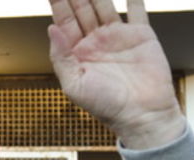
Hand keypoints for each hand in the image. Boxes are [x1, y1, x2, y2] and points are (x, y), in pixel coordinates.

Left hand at [47, 0, 184, 148]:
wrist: (142, 115)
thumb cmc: (106, 107)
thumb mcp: (74, 84)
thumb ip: (60, 56)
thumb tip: (51, 28)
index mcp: (77, 52)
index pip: (64, 19)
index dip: (58, 1)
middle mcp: (95, 41)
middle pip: (82, 6)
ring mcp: (118, 36)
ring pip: (104, 3)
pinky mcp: (141, 34)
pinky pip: (136, 8)